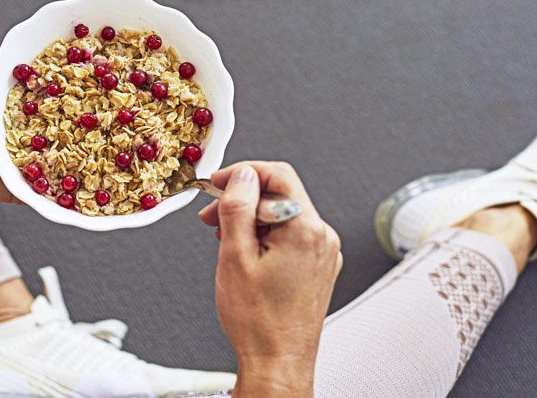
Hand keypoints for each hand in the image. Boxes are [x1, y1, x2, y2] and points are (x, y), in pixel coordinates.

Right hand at [199, 161, 342, 396]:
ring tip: (225, 240)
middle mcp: (322, 237)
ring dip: (252, 219)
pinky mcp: (319, 266)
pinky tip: (246, 253)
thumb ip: (238, 208)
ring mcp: (324, 253)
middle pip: (281, 195)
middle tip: (212, 215)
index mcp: (306, 230)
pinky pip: (292, 235)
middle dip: (243, 200)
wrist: (278, 363)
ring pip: (284, 215)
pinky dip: (266, 236)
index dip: (243, 173)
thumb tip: (242, 176)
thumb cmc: (259, 322)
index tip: (219, 183)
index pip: (278, 175)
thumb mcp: (235, 256)